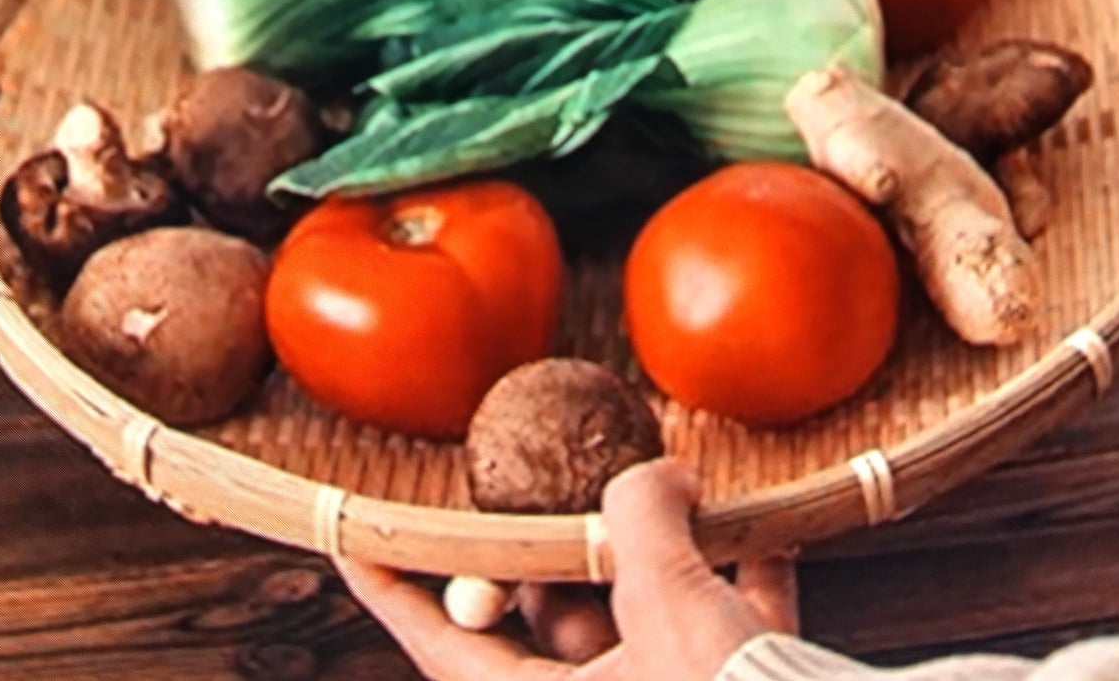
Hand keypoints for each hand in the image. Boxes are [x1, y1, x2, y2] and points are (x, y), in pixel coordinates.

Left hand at [335, 458, 799, 680]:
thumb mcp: (672, 603)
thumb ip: (644, 518)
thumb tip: (657, 475)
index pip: (444, 644)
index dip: (393, 586)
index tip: (353, 533)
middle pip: (553, 618)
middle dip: (562, 545)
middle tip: (564, 476)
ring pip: (642, 622)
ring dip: (660, 555)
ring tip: (679, 485)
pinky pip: (728, 632)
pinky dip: (741, 583)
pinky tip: (766, 532)